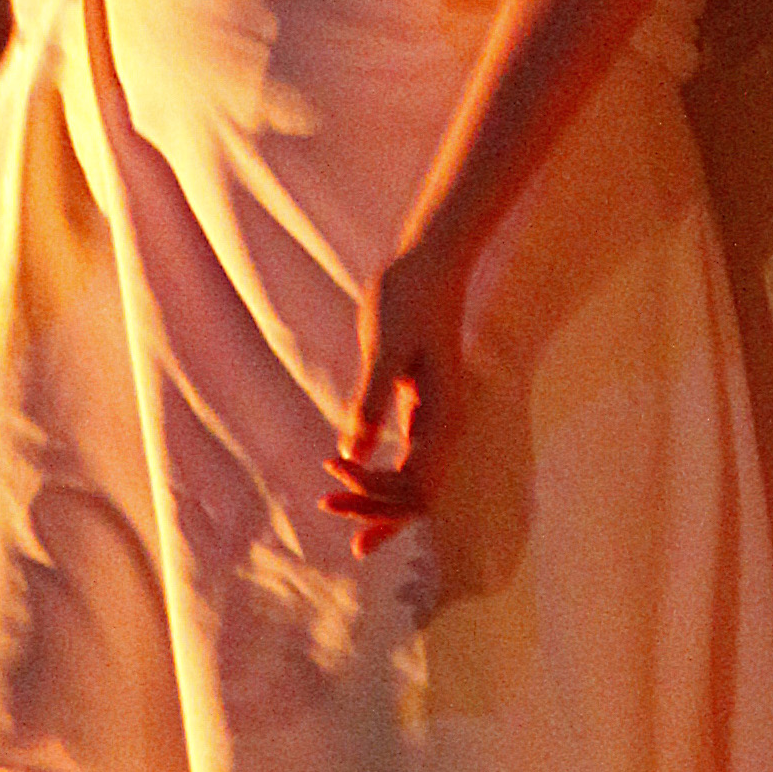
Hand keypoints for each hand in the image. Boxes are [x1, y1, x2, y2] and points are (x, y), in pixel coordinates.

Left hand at [323, 235, 474, 555]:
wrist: (432, 262)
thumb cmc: (408, 298)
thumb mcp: (385, 348)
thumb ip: (370, 400)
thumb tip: (350, 451)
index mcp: (444, 417)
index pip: (417, 488)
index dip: (376, 492)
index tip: (334, 467)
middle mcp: (446, 427)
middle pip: (418, 497)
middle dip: (374, 509)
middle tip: (326, 503)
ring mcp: (436, 420)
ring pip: (413, 484)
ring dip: (375, 499)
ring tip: (331, 502)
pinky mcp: (422, 409)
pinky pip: (406, 461)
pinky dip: (379, 477)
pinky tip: (349, 472)